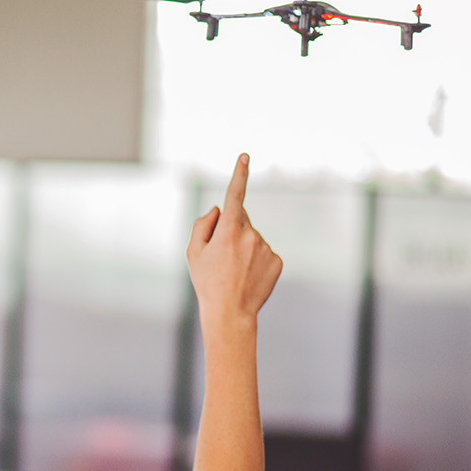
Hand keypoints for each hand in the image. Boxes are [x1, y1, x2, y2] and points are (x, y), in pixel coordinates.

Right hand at [186, 154, 282, 320]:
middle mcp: (251, 235)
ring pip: (252, 237)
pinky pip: (264, 252)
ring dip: (243, 247)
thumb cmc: (207, 282)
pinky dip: (256, 259)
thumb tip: (218, 210)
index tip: (245, 157)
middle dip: (230, 229)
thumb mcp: (192, 252)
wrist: (230, 313)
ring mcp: (266, 248)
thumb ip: (202, 224)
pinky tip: (248, 276)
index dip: (239, 174)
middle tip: (220, 256)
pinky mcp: (277, 261)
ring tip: (234, 270)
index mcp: (228, 230)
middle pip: (240, 219)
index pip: (234, 195)